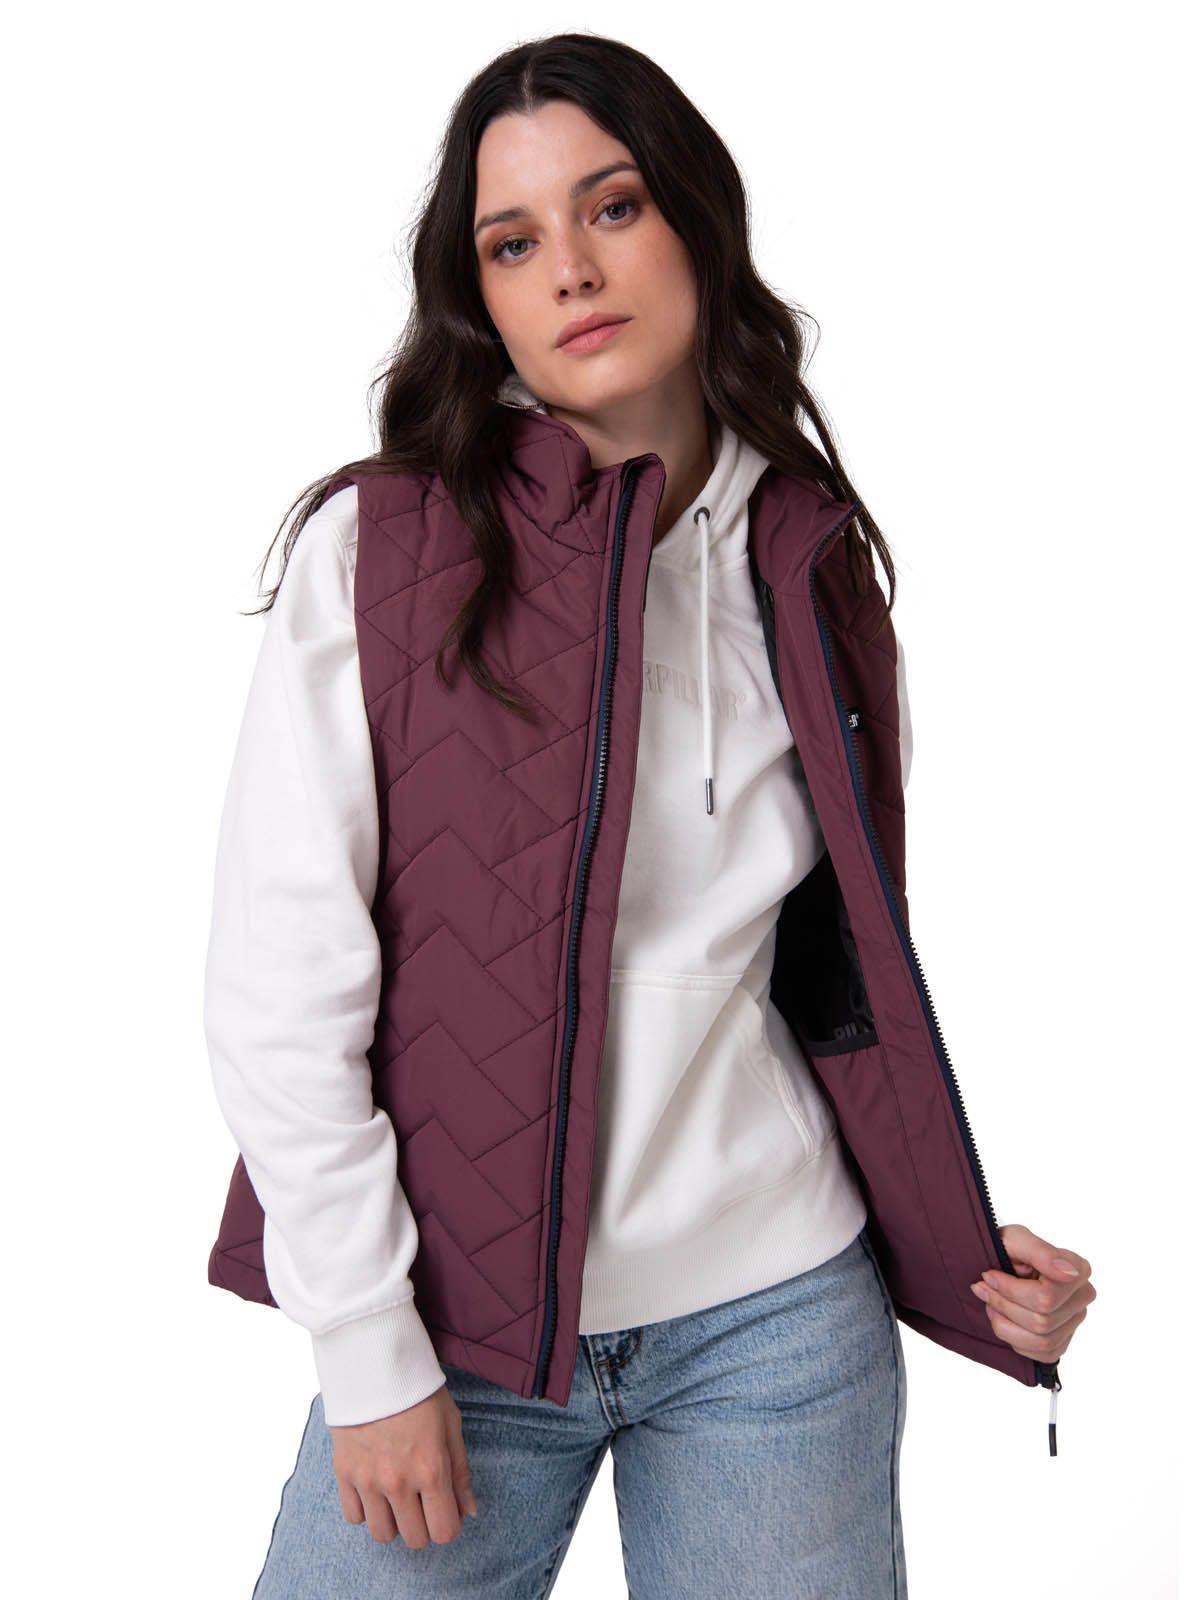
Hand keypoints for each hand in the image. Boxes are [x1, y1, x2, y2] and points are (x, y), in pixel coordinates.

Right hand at [329, 1384, 477, 1546]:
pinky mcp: (344, 1474)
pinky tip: (374, 1487)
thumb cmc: (419, 1392)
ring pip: (382, 1534)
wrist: (374, 1365)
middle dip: (423, 1526)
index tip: (445, 1510)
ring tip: (397, 1497)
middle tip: (422, 1502)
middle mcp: (399, 1482)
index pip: (444, 1531)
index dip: (449, 1525)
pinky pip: (353, 1517)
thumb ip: (460, 1473)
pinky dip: (365, 1509)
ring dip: (393, 1522)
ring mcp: (368, 1480)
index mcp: (431, 1470)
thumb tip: (469, 1512)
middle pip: (415, 1539)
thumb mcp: (451, 1425)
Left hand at [969, 1222, 1094, 1366]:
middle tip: (983, 1289)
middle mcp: (1082, 1297)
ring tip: (991, 1304)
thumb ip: (1041, 1252)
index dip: (1010, 1291)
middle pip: (1042, 1321)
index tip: (989, 1275)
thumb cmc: (1010, 1247)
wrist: (1002, 1260)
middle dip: (1004, 1306)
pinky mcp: (1064, 1340)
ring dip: (1006, 1325)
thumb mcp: (1016, 1239)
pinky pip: (1043, 1354)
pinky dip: (1015, 1340)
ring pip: (1042, 1341)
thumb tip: (1069, 1272)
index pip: (1046, 1298)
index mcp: (1078, 1270)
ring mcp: (1075, 1320)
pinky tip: (1005, 1319)